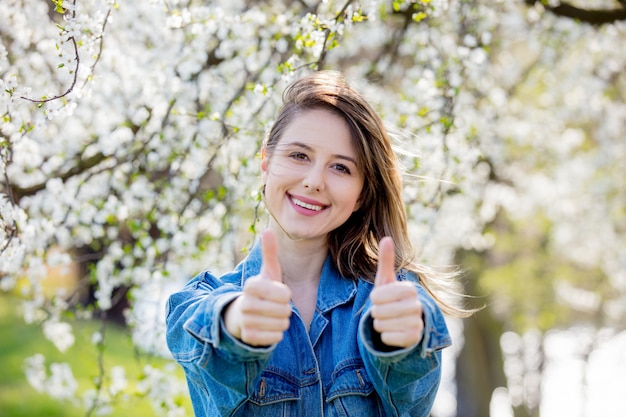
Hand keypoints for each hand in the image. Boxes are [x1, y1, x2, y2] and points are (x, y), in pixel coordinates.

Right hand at [223, 229, 291, 345]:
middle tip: (274, 306)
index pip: (285, 294)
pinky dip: (276, 334)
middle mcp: (245, 303)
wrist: (242, 315)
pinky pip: (276, 337)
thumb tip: (267, 231)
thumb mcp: (268, 272)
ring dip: (281, 322)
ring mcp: (245, 321)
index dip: (285, 294)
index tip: (275, 293)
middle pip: (285, 311)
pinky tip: (267, 328)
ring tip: (270, 316)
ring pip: (282, 325)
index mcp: (251, 285)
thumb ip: (270, 253)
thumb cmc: (262, 291)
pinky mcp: (248, 337)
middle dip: (285, 310)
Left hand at [370, 237, 423, 347]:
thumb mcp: (385, 280)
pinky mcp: (414, 339)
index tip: (380, 298)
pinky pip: (387, 338)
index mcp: (410, 289)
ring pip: (382, 325)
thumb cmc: (389, 298)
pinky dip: (385, 337)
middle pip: (379, 311)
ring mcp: (417, 323)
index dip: (375, 298)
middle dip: (376, 312)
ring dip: (380, 324)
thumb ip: (386, 260)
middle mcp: (417, 305)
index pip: (378, 295)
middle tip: (384, 311)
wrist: (400, 322)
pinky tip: (393, 332)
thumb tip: (386, 238)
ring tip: (388, 321)